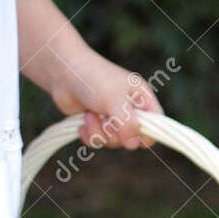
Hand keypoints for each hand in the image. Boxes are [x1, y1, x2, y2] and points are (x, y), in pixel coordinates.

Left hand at [48, 49, 163, 149]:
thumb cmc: (92, 79)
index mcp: (141, 97)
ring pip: (113, 141)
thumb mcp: (114, 100)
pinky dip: (89, 135)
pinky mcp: (95, 122)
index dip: (148, 134)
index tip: (132, 135)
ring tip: (90, 114)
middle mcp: (129, 108)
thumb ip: (128, 124)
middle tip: (105, 119)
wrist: (61, 72)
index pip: (157, 124)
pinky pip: (98, 141)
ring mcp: (111, 116)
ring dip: (99, 132)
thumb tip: (133, 145)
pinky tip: (82, 122)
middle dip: (115, 133)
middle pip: (133, 138)